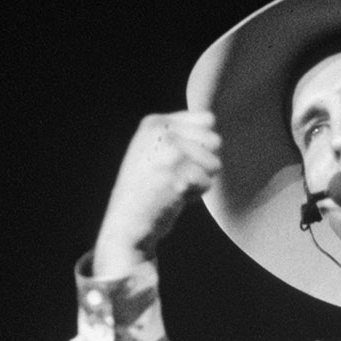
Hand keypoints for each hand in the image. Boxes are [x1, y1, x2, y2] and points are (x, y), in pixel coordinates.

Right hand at [93, 110, 221, 274]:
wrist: (126, 221)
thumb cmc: (146, 186)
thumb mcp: (152, 147)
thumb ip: (179, 131)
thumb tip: (211, 118)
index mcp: (155, 122)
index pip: (208, 119)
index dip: (202, 143)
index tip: (176, 158)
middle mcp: (162, 133)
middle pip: (215, 140)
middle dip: (204, 162)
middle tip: (177, 174)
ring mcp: (169, 154)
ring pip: (214, 162)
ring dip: (201, 178)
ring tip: (175, 184)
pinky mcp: (176, 177)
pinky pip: (207, 182)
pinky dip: (196, 194)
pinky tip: (174, 196)